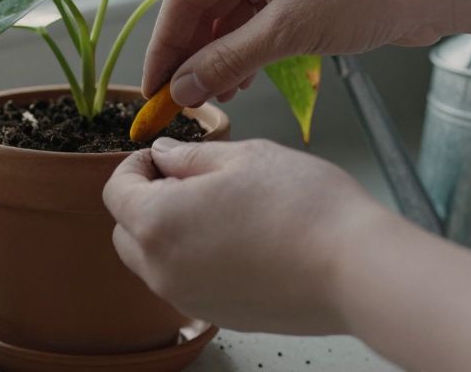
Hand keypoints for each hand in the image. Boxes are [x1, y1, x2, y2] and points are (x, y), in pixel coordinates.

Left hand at [102, 137, 392, 333]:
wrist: (355, 268)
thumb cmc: (304, 207)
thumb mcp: (242, 157)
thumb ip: (189, 156)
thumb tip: (163, 156)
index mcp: (157, 224)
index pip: (115, 192)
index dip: (134, 166)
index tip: (161, 155)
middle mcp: (163, 270)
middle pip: (127, 232)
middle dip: (146, 201)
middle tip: (187, 178)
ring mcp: (189, 299)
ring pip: (155, 261)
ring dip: (170, 232)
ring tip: (220, 207)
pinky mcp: (219, 316)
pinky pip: (187, 282)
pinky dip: (195, 259)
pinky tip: (239, 238)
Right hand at [144, 0, 450, 104]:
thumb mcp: (288, 32)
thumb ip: (228, 61)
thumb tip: (181, 90)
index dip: (164, 47)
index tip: (152, 89)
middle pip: (201, 7)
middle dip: (190, 56)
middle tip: (177, 101)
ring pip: (226, 18)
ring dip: (216, 59)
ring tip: (213, 98)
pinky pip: (251, 22)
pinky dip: (242, 52)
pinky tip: (241, 82)